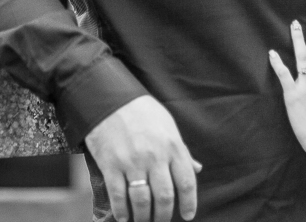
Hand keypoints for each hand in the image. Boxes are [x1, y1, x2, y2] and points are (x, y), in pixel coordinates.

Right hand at [84, 95, 201, 221]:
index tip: (187, 215)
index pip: (187, 182)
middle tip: (161, 221)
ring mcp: (132, 162)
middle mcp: (154, 157)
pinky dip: (121, 211)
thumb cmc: (141, 110)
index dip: (189, 203)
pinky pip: (118, 195)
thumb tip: (196, 168)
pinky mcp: (110, 164)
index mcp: (172, 146)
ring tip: (143, 221)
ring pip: (142, 201)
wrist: (108, 97)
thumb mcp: (167, 124)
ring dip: (144, 217)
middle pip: (165, 197)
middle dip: (164, 215)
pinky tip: (124, 217)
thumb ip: (181, 150)